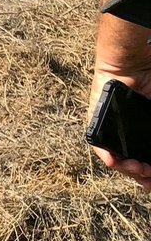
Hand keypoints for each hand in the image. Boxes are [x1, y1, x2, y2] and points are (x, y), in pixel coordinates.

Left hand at [89, 70, 150, 191]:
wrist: (133, 64)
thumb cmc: (149, 85)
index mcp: (139, 136)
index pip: (144, 163)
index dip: (150, 176)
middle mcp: (124, 137)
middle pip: (132, 166)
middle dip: (144, 176)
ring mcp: (110, 132)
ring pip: (117, 160)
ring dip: (129, 169)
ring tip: (141, 169)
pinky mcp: (96, 123)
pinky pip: (99, 144)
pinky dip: (108, 155)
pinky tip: (116, 161)